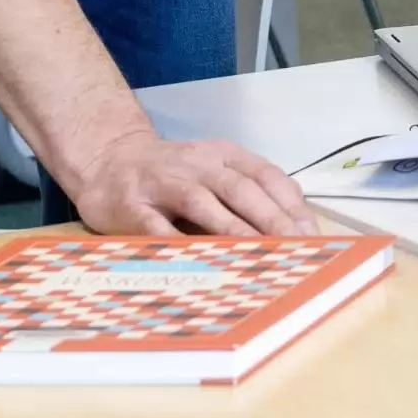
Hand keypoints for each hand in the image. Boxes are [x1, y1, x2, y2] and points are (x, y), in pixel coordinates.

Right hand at [60, 126, 317, 237]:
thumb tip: (293, 230)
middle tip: (295, 247)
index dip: (290, 204)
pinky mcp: (133, 206)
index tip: (310, 233)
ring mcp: (164, 183)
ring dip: (233, 230)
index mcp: (224, 155)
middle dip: (271, 220)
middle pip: (241, 190)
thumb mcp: (215, 169)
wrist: (107, 158)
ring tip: (257, 255)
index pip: (266, 176)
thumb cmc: (173, 173)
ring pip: (204, 204)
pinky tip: (198, 262)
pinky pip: (158, 227)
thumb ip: (248, 192)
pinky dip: (178, 244)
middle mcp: (198, 165)